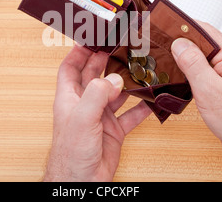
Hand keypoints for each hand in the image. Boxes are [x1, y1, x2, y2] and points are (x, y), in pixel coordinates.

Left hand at [43, 44, 150, 181]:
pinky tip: (151, 100)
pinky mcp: (114, 130)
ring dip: (126, 82)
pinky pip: (130, 114)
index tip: (90, 39)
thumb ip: (97, 95)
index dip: (78, 52)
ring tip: (138, 69)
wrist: (81, 182)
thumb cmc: (71, 153)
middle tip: (119, 48)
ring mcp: (100, 116)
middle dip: (105, 61)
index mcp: (70, 98)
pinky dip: (141, 107)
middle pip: (94, 75)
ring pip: (115, 93)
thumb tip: (114, 79)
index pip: (70, 68)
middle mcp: (85, 104)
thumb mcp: (81, 118)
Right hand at [171, 22, 221, 180]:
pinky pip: (207, 68)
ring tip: (167, 57)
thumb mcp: (209, 90)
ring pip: (204, 56)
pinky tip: (182, 74)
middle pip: (204, 41)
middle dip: (182, 41)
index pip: (205, 30)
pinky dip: (193, 69)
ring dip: (187, 56)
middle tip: (160, 42)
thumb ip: (193, 64)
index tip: (165, 26)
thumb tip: (180, 43)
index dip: (183, 26)